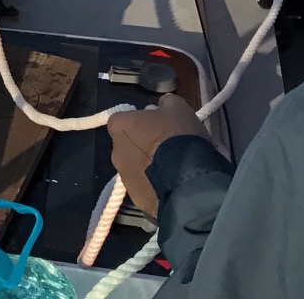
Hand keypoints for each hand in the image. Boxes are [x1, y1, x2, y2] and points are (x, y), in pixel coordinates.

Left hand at [105, 93, 207, 217]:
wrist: (188, 179)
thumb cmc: (177, 136)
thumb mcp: (177, 107)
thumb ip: (165, 103)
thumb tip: (161, 107)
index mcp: (119, 127)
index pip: (125, 120)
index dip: (143, 122)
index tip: (160, 126)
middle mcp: (115, 152)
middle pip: (129, 145)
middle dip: (145, 146)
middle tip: (168, 148)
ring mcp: (125, 179)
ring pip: (137, 169)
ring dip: (151, 167)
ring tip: (175, 169)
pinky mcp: (137, 200)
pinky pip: (147, 188)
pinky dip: (157, 186)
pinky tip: (175, 185)